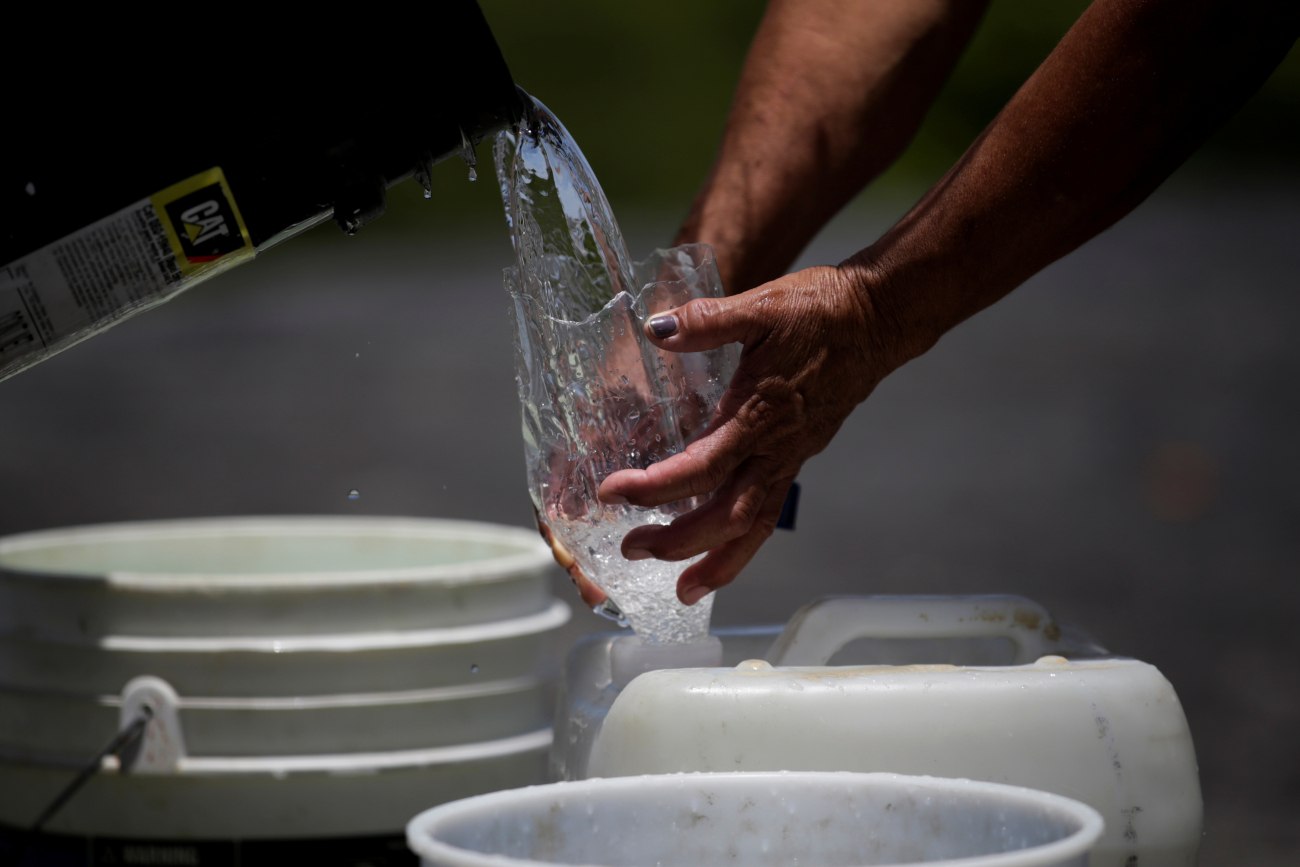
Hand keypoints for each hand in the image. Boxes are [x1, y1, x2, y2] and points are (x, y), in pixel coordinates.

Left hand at [597, 264, 900, 604]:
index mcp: (760, 412)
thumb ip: (708, 321)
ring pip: (753, 526)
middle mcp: (776, 447)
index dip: (656, 486)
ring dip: (717, 562)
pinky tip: (716, 554)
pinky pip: (766, 513)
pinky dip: (740, 543)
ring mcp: (790, 458)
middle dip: (678, 541)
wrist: (876, 321)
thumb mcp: (762, 305)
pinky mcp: (796, 458)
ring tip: (683, 591)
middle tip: (630, 549)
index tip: (612, 493)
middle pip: (727, 515)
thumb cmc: (820, 311)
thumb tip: (656, 328)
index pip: (702, 466)